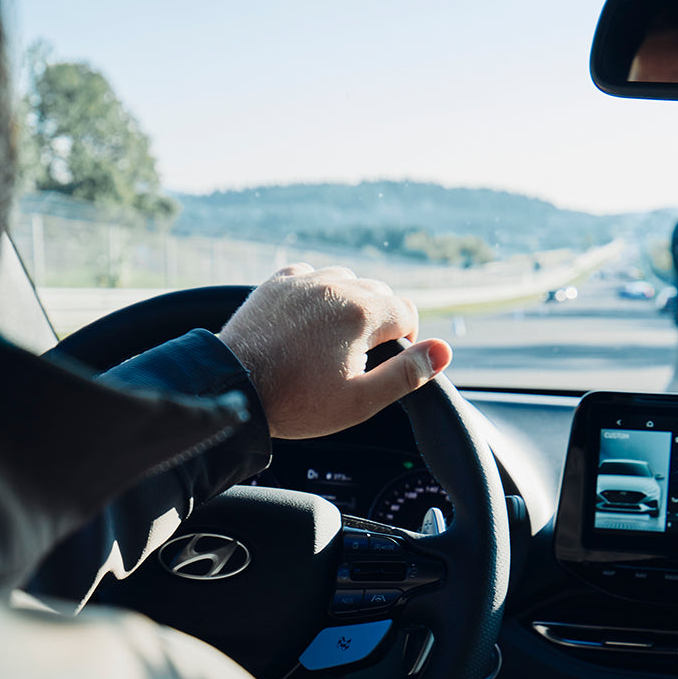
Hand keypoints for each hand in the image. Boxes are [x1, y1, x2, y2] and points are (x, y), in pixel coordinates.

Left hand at [217, 264, 452, 439]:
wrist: (234, 388)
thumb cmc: (296, 400)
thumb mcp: (360, 400)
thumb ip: (406, 373)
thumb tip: (443, 351)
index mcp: (362, 313)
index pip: (406, 313)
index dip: (404, 340)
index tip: (384, 363)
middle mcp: (335, 286)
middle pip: (378, 294)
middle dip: (378, 322)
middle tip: (357, 359)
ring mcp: (303, 281)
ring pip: (345, 281)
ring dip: (349, 305)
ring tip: (333, 342)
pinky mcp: (276, 283)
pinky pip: (311, 278)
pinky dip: (318, 295)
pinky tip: (308, 323)